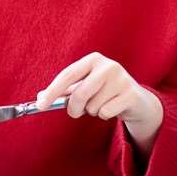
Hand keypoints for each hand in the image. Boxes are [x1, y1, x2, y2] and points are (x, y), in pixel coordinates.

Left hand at [36, 53, 162, 152]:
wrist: (136, 100)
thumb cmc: (105, 92)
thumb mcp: (84, 87)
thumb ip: (64, 91)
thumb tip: (40, 96)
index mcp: (93, 60)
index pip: (67, 75)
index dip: (52, 91)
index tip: (40, 105)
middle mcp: (108, 65)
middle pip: (79, 93)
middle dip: (74, 108)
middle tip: (76, 112)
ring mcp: (122, 79)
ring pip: (93, 106)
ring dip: (92, 111)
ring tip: (102, 104)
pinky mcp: (131, 94)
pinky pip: (105, 112)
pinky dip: (105, 115)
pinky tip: (113, 108)